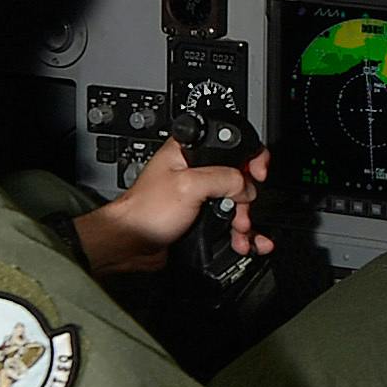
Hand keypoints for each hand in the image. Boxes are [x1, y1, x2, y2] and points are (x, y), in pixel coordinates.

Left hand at [76, 139, 272, 276]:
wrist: (131, 244)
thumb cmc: (145, 211)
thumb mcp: (188, 186)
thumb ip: (224, 178)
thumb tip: (245, 186)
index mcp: (189, 151)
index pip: (230, 142)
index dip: (249, 157)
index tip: (255, 174)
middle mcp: (195, 170)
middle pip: (238, 177)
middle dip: (246, 198)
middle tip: (241, 211)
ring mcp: (199, 195)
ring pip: (237, 203)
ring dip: (245, 219)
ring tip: (240, 231)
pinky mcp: (201, 216)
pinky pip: (230, 222)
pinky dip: (241, 233)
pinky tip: (247, 242)